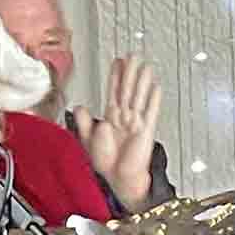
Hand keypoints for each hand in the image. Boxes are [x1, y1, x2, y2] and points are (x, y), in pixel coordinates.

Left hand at [73, 55, 161, 212]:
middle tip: (133, 55)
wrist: (118, 178)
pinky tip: (155, 86)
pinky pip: (149, 111)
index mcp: (110, 118)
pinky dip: (152, 99)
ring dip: (142, 80)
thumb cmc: (106, 162)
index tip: (118, 62)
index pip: (113, 92)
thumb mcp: (87, 139)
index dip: (115, 77)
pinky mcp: (145, 130)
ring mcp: (135, 122)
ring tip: (145, 65)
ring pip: (138, 96)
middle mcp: (123, 118)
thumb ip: (83, 122)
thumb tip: (79, 106)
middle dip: (130, 73)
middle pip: (127, 90)